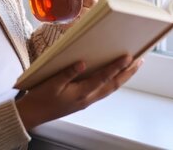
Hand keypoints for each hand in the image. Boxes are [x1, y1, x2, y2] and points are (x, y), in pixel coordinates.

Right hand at [15, 55, 142, 129]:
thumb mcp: (51, 83)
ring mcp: (87, 100)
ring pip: (110, 88)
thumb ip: (67, 73)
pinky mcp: (83, 100)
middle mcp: (88, 98)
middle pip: (113, 85)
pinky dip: (113, 82)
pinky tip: (115, 76)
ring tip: (133, 66)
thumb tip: (82, 63)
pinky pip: (103, 90)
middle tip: (140, 61)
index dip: (117, 66)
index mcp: (81, 93)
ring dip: (123, 77)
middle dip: (128, 73)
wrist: (33, 115)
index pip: (103, 78)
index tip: (128, 57)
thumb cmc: (40, 98)